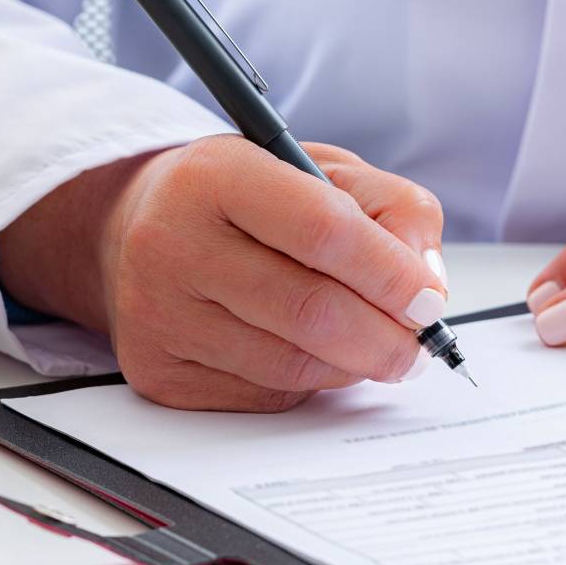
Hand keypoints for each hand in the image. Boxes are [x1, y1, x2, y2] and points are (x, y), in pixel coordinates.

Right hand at [14, 135, 447, 411]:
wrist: (136, 229)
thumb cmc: (241, 198)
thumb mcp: (318, 168)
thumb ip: (390, 208)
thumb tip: (425, 285)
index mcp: (214, 175)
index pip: (324, 230)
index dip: (391, 273)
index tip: (429, 301)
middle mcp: (171, 242)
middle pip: (311, 311)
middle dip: (386, 339)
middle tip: (416, 346)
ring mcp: (156, 313)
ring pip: (292, 365)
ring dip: (351, 365)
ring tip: (368, 345)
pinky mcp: (156, 371)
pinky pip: (262, 396)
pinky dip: (304, 383)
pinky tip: (302, 351)